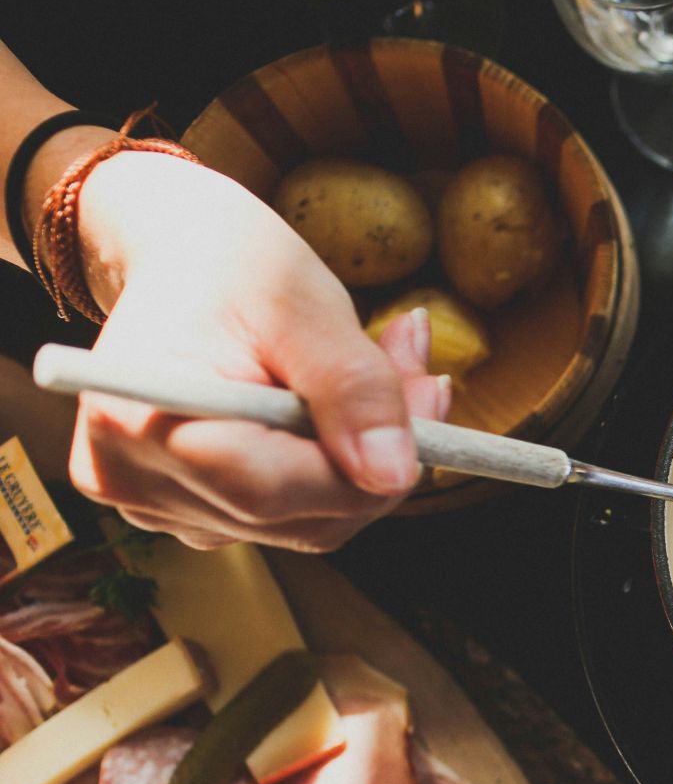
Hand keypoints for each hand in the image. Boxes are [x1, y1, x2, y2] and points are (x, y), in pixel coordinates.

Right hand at [65, 152, 447, 550]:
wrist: (183, 261)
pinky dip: (339, 467)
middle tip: (422, 373)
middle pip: (299, 517)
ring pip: (311, 523)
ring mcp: (158, 507)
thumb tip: (393, 475)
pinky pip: (295, 515)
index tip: (427, 396)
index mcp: (135, 422)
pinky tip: (348, 407)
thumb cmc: (231, 266)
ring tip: (388, 369)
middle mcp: (133, 481)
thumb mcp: (303, 304)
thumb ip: (353, 388)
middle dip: (380, 455)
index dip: (365, 463)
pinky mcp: (192, 512)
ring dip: (368, 459)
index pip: (270, 491)